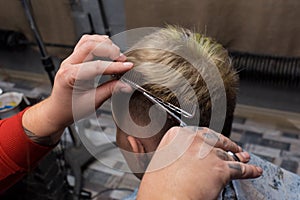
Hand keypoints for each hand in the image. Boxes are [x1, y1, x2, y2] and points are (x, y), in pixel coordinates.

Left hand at [22, 35, 132, 138]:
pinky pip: (85, 43)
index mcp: (69, 76)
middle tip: (123, 60)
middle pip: (90, 46)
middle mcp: (68, 64)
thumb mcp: (92, 102)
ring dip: (104, 43)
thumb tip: (125, 85)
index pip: (96, 66)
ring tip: (117, 54)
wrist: (58, 110)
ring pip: (87, 41)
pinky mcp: (75, 58)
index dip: (115, 66)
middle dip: (110, 50)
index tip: (128, 67)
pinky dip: (98, 42)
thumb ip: (110, 90)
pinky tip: (107, 48)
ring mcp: (70, 59)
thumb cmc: (70, 108)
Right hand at [138, 127, 262, 199]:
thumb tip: (179, 159)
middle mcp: (194, 140)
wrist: (166, 198)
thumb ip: (172, 154)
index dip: (207, 138)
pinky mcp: (222, 169)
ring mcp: (209, 153)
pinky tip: (254, 171)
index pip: (197, 133)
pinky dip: (250, 171)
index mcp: (177, 136)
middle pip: (215, 139)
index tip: (210, 140)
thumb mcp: (159, 162)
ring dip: (239, 156)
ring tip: (244, 157)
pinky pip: (240, 169)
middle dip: (226, 143)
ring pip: (228, 153)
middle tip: (232, 146)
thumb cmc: (158, 187)